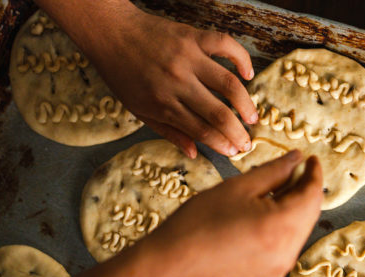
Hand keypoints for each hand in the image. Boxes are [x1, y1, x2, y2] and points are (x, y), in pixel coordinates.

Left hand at [77, 2, 256, 158]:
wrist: (111, 34)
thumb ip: (169, 132)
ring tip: (252, 117)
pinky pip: (226, 45)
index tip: (234, 152)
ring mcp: (188, 57)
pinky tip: (248, 74)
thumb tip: (194, 153)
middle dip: (238, 132)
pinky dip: (242, 59)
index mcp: (163, 104)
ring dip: (246, 103)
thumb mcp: (139, 111)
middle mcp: (178, 82)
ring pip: (228, 83)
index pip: (202, 130)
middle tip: (248, 142)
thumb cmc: (124, 75)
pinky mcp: (194, 37)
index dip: (222, 144)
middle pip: (218, 113)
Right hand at [147, 151, 323, 276]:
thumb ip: (274, 172)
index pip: (312, 195)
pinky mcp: (269, 275)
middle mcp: (286, 252)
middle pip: (309, 214)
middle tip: (294, 169)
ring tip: (277, 189)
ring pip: (299, 230)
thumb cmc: (199, 222)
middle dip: (305, 190)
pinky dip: (283, 226)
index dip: (314, 174)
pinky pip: (286, 245)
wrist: (172, 265)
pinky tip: (267, 212)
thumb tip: (296, 159)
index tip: (312, 159)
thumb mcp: (238, 187)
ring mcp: (279, 268)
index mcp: (280, 226)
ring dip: (295, 208)